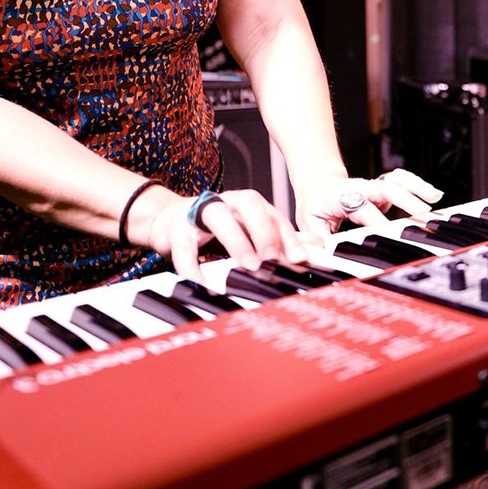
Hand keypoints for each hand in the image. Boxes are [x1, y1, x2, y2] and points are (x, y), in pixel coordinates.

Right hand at [148, 188, 312, 284]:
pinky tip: (204, 285)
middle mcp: (226, 203)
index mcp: (246, 204)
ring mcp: (199, 213)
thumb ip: (280, 242)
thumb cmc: (217, 227)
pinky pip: (184, 249)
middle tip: (274, 259)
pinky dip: (194, 268)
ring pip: (218, 216)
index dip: (289, 236)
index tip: (301, 260)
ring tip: (249, 266)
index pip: (273, 214)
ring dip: (236, 240)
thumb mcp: (248, 232)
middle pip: (249, 204)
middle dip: (265, 230)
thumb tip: (319, 254)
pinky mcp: (176, 231)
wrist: (168, 220)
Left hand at [294, 168, 444, 241]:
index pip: (364, 210)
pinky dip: (417, 184)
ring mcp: (374, 188)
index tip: (390, 232)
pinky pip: (402, 180)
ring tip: (435, 199)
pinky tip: (434, 195)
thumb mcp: (310, 224)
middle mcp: (362, 190)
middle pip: (386, 189)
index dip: (378, 221)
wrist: (318, 182)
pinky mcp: (384, 188)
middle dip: (406, 201)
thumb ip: (318, 240)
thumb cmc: (315, 205)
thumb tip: (320, 256)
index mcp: (343, 198)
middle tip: (424, 215)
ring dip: (416, 188)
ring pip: (396, 181)